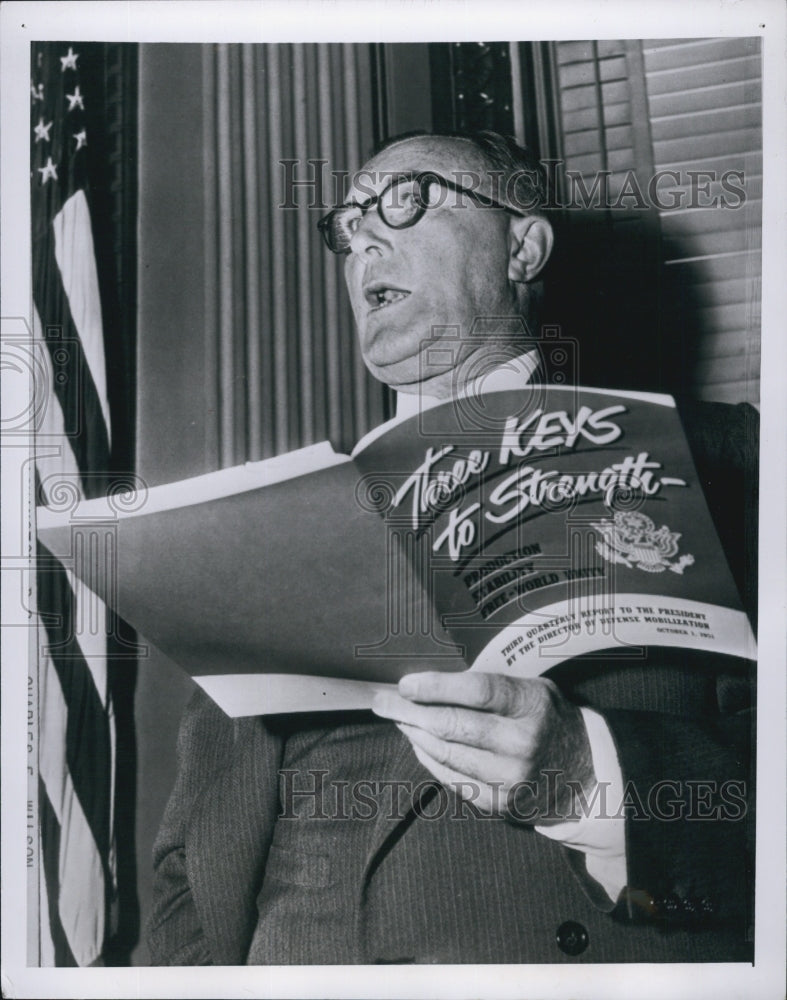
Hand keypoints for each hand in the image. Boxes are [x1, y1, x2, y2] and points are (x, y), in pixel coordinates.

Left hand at [371, 671, 595, 823]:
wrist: (583, 772)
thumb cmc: (547, 718)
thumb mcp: (533, 688)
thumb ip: (492, 683)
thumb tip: (433, 680)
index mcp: (532, 706)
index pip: (477, 691)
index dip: (436, 687)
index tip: (405, 683)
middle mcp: (522, 743)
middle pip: (452, 725)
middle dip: (409, 711)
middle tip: (382, 700)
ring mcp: (510, 778)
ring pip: (446, 753)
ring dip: (415, 734)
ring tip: (398, 718)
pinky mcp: (499, 804)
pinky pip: (451, 778)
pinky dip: (430, 759)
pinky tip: (419, 743)